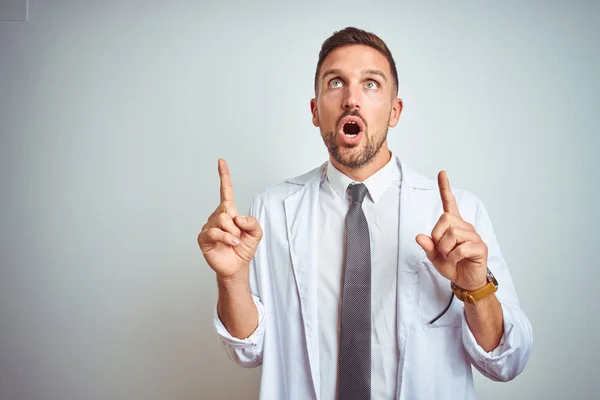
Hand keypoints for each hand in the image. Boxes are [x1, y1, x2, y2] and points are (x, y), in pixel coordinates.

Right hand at [198, 159, 262, 279]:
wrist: (237, 266)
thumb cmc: (244, 248)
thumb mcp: (256, 233)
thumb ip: (252, 221)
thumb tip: (236, 216)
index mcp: (229, 211)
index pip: (226, 191)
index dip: (224, 176)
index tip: (221, 161)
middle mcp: (217, 216)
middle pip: (226, 209)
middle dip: (237, 224)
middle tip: (238, 235)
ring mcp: (209, 227)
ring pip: (221, 220)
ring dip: (233, 232)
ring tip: (234, 241)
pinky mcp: (204, 238)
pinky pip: (215, 232)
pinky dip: (226, 237)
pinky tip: (232, 243)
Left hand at [415, 171, 487, 290]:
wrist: (466, 281)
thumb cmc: (452, 266)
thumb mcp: (434, 257)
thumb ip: (428, 246)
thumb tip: (419, 236)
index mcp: (453, 225)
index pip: (449, 203)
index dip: (445, 188)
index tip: (441, 173)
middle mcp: (465, 226)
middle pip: (445, 219)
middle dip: (438, 236)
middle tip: (442, 250)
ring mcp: (474, 235)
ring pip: (452, 234)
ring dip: (446, 249)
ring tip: (451, 256)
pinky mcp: (480, 247)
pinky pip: (461, 248)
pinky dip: (454, 257)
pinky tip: (458, 260)